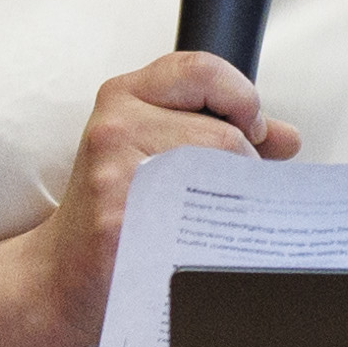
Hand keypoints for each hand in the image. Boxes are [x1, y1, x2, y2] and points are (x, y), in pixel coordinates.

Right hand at [0, 50, 299, 346]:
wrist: (60, 277)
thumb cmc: (115, 214)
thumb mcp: (154, 153)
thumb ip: (216, 134)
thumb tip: (286, 138)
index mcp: (123, 98)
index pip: (201, 69)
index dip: (241, 98)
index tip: (251, 129)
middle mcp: (115, 126)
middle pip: (225, 133)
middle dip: (246, 168)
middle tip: (230, 194)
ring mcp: (115, 173)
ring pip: (219, 172)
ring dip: (233, 202)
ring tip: (209, 220)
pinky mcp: (120, 220)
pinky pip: (200, 219)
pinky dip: (216, 234)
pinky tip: (201, 245)